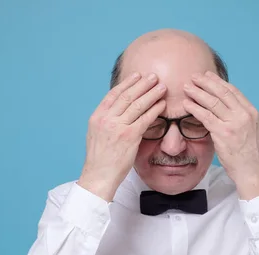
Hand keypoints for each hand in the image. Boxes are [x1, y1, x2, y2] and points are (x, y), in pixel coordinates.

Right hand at [79, 73, 166, 200]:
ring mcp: (118, 127)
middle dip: (142, 84)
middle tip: (154, 77)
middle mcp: (106, 119)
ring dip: (151, 94)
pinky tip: (162, 104)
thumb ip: (107, 120)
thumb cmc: (99, 158)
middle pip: (127, 96)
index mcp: (97, 116)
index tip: (137, 75)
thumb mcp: (96, 134)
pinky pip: (145, 119)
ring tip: (162, 87)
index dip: (127, 83)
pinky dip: (155, 110)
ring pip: (137, 105)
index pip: (113, 94)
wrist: (99, 175)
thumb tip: (120, 110)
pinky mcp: (129, 136)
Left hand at [183, 71, 258, 199]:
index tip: (208, 75)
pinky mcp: (223, 133)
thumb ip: (238, 117)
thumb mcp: (249, 130)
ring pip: (213, 102)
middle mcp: (244, 114)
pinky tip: (186, 104)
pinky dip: (195, 108)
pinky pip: (206, 117)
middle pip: (222, 92)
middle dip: (206, 82)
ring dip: (198, 93)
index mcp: (251, 112)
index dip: (218, 82)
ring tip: (187, 87)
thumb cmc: (248, 153)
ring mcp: (234, 123)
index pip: (233, 91)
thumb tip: (222, 107)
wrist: (252, 170)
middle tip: (194, 76)